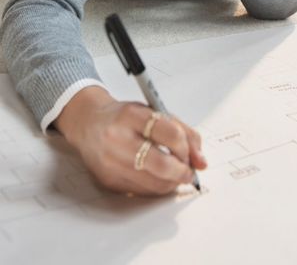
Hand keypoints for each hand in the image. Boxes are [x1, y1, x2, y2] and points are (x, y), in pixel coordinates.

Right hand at [54, 86, 206, 195]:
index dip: (186, 147)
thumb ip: (182, 131)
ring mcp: (111, 162)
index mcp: (131, 115)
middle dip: (182, 171)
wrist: (89, 123)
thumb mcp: (153, 112)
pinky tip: (159, 178)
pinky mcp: (108, 180)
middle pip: (162, 164)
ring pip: (154, 182)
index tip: (189, 152)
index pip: (170, 133)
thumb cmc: (125, 117)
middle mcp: (117, 138)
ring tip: (176, 174)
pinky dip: (157, 187)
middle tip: (188, 171)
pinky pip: (142, 191)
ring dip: (172, 182)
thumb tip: (201, 161)